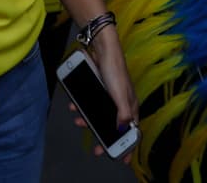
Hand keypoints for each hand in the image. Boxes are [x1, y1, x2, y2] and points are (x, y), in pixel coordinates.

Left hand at [70, 29, 138, 160]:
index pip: (133, 131)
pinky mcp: (99, 89)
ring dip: (89, 120)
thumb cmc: (114, 70)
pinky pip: (90, 103)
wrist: (102, 47)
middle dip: (104, 137)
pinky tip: (74, 106)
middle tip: (96, 148)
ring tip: (79, 121)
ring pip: (100, 115)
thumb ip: (122, 113)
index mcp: (131, 106)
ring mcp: (110, 97)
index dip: (128, 146)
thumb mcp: (120, 94)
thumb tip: (122, 130)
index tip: (123, 159)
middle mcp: (122, 103)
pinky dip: (82, 106)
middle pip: (114, 126)